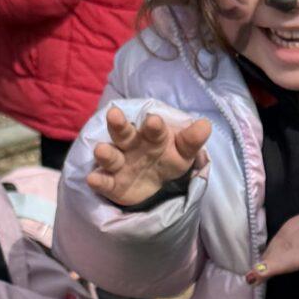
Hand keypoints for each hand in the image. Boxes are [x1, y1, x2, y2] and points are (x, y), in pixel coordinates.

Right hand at [87, 107, 209, 207]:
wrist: (153, 178)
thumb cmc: (168, 156)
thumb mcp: (183, 151)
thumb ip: (192, 140)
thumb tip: (205, 124)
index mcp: (153, 135)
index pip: (154, 129)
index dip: (154, 126)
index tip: (154, 120)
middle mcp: (132, 145)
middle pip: (124, 133)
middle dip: (119, 125)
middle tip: (114, 115)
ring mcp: (120, 163)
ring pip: (111, 156)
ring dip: (105, 152)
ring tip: (101, 150)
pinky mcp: (112, 183)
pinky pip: (104, 181)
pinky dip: (98, 180)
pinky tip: (92, 179)